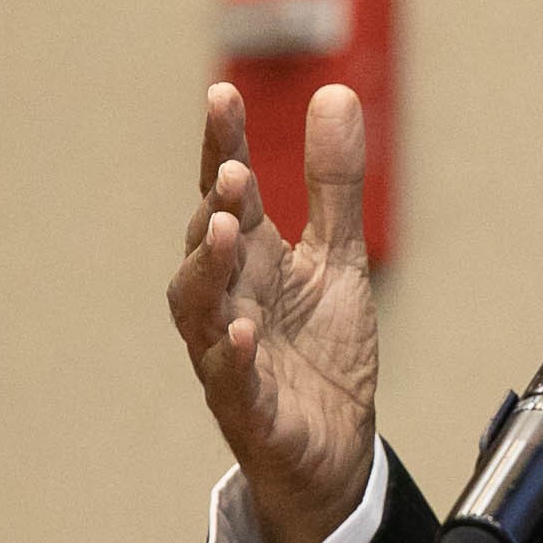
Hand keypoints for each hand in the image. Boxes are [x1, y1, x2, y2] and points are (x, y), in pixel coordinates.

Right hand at [167, 83, 378, 542]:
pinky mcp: (249, 407)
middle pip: (206, 244)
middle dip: (212, 206)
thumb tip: (334, 93)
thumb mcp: (340, 257)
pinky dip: (237, 354)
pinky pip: (233, 379)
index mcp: (251, 259)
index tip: (222, 95)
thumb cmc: (323, 351)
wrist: (334, 448)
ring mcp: (232, 353)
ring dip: (208, 269)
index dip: (222, 145)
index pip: (227, 192)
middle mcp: (229, 300)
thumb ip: (333, 183)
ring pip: (202, 308)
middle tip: (227, 171)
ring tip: (223, 230)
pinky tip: (248, 329)